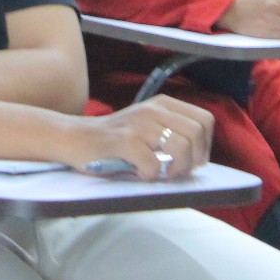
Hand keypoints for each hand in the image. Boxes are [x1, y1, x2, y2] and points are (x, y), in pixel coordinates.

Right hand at [60, 95, 213, 181]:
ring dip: (175, 169)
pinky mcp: (124, 140)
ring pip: (181, 147)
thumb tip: (199, 157)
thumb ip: (170, 132)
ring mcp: (139, 124)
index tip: (193, 161)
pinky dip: (150, 175)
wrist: (75, 138)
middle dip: (193, 159)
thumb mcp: (146, 126)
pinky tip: (138, 173)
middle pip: (197, 133)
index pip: (205, 120)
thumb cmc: (113, 140)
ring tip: (160, 174)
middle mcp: (153, 109)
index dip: (205, 145)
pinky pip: (153, 164)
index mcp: (163, 104)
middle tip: (176, 172)